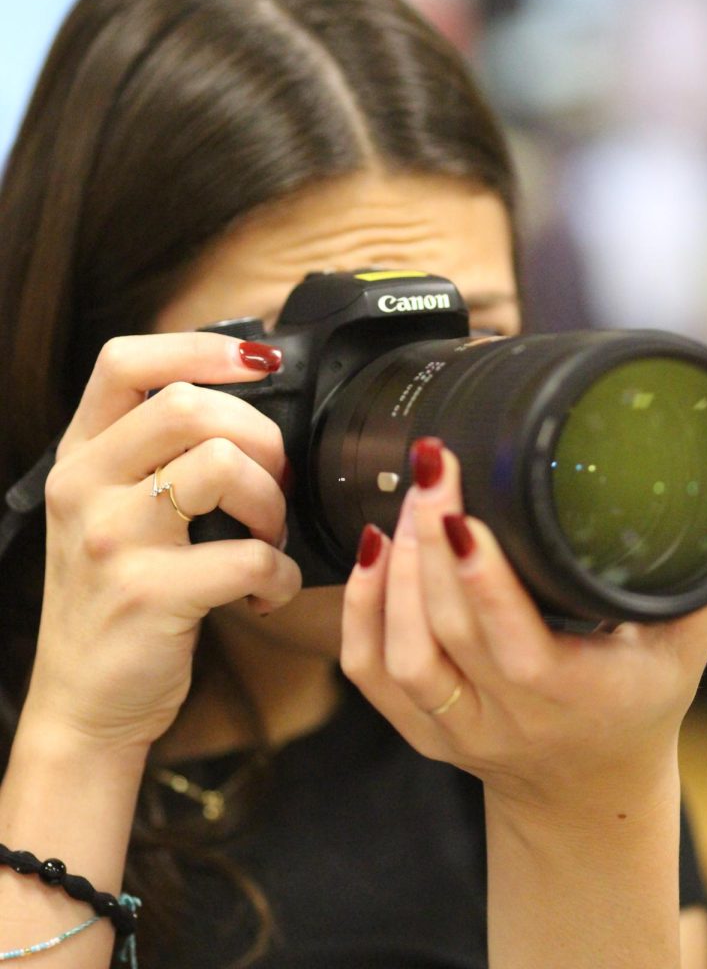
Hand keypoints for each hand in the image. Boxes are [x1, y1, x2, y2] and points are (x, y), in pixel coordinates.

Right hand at [22, 333, 300, 754]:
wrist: (83, 705)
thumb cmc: (118, 599)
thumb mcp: (112, 512)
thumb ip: (156, 456)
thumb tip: (251, 402)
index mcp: (81, 456)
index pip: (126, 362)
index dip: (200, 346)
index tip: (259, 362)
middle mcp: (85, 487)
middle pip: (190, 406)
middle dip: (262, 436)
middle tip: (277, 481)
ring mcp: (111, 539)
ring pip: (223, 465)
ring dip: (274, 501)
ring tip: (270, 536)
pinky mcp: (147, 595)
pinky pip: (248, 555)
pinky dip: (281, 574)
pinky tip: (267, 591)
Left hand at [341, 441, 706, 813]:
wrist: (585, 785)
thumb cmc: (635, 703)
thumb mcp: (680, 651)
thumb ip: (687, 588)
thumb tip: (691, 508)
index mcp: (576, 700)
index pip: (519, 650)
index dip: (483, 584)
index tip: (462, 515)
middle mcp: (507, 721)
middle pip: (449, 634)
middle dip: (429, 544)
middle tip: (432, 470)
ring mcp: (455, 728)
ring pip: (401, 655)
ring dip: (396, 571)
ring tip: (408, 500)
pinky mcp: (417, 727)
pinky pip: (368, 671)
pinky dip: (360, 606)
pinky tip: (371, 546)